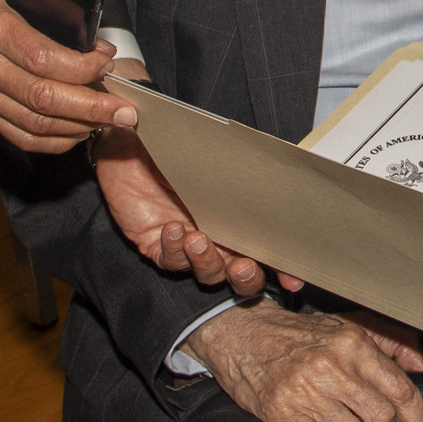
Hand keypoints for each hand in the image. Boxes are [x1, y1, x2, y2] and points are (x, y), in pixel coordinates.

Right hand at [0, 0, 132, 152]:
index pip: (45, 58)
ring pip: (35, 123)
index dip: (84, 66)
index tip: (107, 60)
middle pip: (45, 98)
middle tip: (126, 110)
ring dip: (79, 127)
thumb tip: (92, 30)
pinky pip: (20, 135)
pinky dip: (54, 140)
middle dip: (93, 107)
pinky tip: (78, 132)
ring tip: (110, 121)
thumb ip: (45, 5)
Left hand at [94, 102, 300, 299]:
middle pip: (242, 275)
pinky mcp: (159, 246)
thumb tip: (277, 164)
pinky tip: (173, 229)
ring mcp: (190, 245)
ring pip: (209, 273)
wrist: (129, 142)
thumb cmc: (177, 145)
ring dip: (207, 260)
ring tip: (198, 238)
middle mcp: (219, 238)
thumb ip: (241, 166)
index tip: (293, 279)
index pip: (268, 250)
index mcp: (240, 220)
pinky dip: (174, 249)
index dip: (283, 269)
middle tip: (242, 264)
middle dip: (246, 276)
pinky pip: (171, 261)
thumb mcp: (214, 154)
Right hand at [190, 303, 422, 421]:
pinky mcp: (283, 417)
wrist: (242, 336)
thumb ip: (394, 346)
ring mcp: (304, 394)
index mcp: (352, 343)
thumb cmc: (302, 335)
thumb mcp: (349, 326)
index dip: (416, 418)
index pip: (401, 391)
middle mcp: (330, 367)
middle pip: (382, 419)